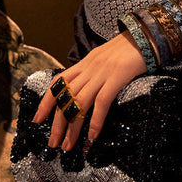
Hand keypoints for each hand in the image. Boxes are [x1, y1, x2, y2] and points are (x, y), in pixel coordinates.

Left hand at [32, 32, 145, 150]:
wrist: (145, 36)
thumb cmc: (127, 49)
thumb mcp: (103, 58)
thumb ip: (92, 72)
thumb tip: (84, 90)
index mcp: (84, 64)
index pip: (57, 83)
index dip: (45, 102)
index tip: (37, 120)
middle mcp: (88, 69)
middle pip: (66, 98)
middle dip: (57, 123)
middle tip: (53, 143)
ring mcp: (101, 73)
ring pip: (79, 103)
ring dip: (72, 128)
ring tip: (68, 146)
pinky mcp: (116, 78)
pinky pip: (102, 102)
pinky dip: (95, 121)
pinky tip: (92, 136)